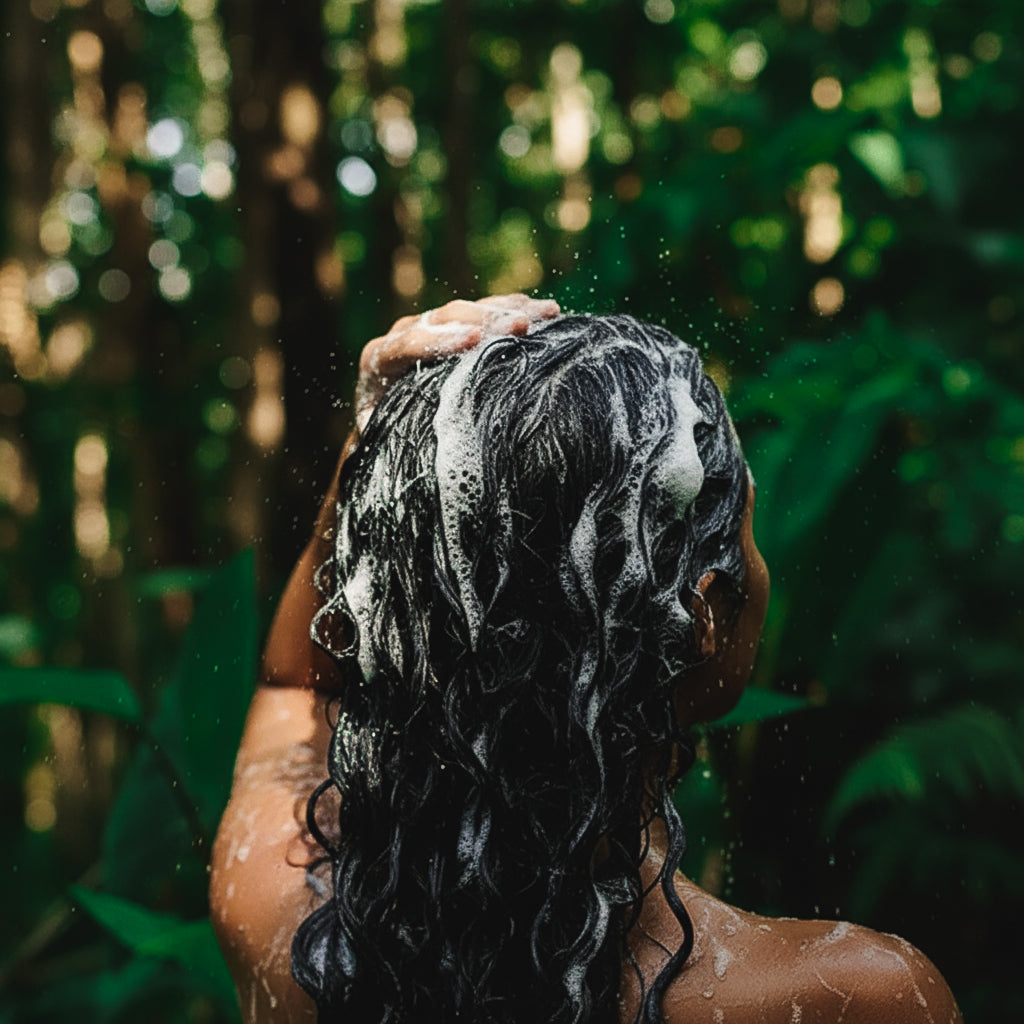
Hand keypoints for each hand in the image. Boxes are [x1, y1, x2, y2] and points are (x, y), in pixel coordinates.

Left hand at [354, 294, 559, 432]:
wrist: (387, 405)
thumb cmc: (387, 423)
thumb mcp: (379, 427)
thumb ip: (377, 427)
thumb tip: (376, 428)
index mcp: (381, 358)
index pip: (410, 344)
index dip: (442, 341)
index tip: (474, 340)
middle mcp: (406, 331)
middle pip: (447, 318)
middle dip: (485, 321)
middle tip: (520, 326)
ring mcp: (434, 323)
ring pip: (471, 310)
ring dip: (509, 311)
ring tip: (544, 315)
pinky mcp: (458, 322)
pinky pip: (489, 309)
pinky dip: (517, 309)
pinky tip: (548, 312)